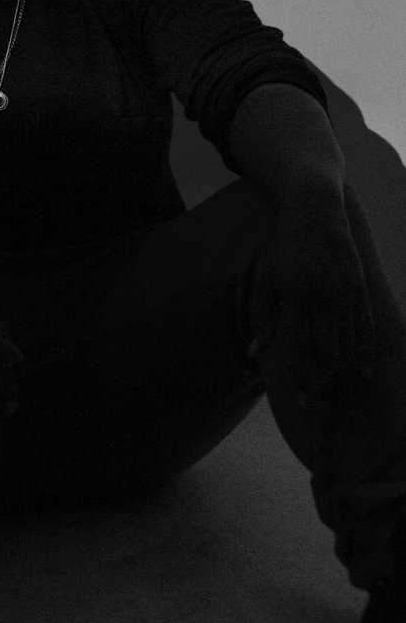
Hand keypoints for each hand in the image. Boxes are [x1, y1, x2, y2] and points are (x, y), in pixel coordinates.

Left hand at [248, 197, 375, 402]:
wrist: (316, 212)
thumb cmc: (285, 248)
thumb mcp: (268, 278)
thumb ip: (264, 317)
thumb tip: (255, 354)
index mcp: (298, 295)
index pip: (301, 346)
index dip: (301, 376)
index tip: (299, 401)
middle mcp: (325, 296)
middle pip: (328, 350)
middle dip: (323, 382)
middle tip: (320, 410)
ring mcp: (346, 293)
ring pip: (349, 343)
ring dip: (344, 373)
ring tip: (338, 398)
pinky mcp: (361, 289)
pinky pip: (366, 327)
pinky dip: (365, 353)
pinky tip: (363, 374)